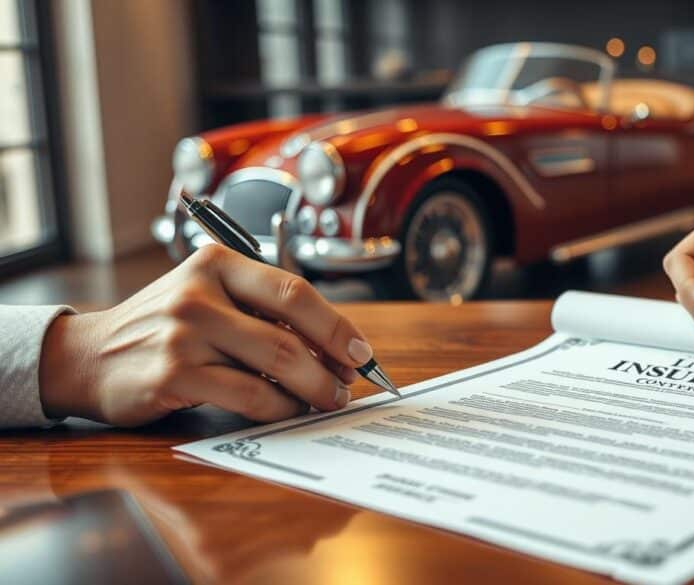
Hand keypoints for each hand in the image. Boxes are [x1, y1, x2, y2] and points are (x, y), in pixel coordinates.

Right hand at [38, 246, 375, 425]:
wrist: (89, 356)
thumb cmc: (164, 327)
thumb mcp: (210, 299)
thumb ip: (263, 313)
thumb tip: (334, 347)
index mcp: (217, 264)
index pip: (295, 291)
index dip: (336, 324)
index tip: (360, 352)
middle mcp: (200, 293)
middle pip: (291, 332)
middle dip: (331, 364)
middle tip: (346, 385)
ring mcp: (184, 334)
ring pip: (275, 365)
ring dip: (311, 390)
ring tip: (324, 400)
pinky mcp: (173, 374)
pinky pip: (248, 396)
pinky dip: (278, 408)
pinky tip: (288, 411)